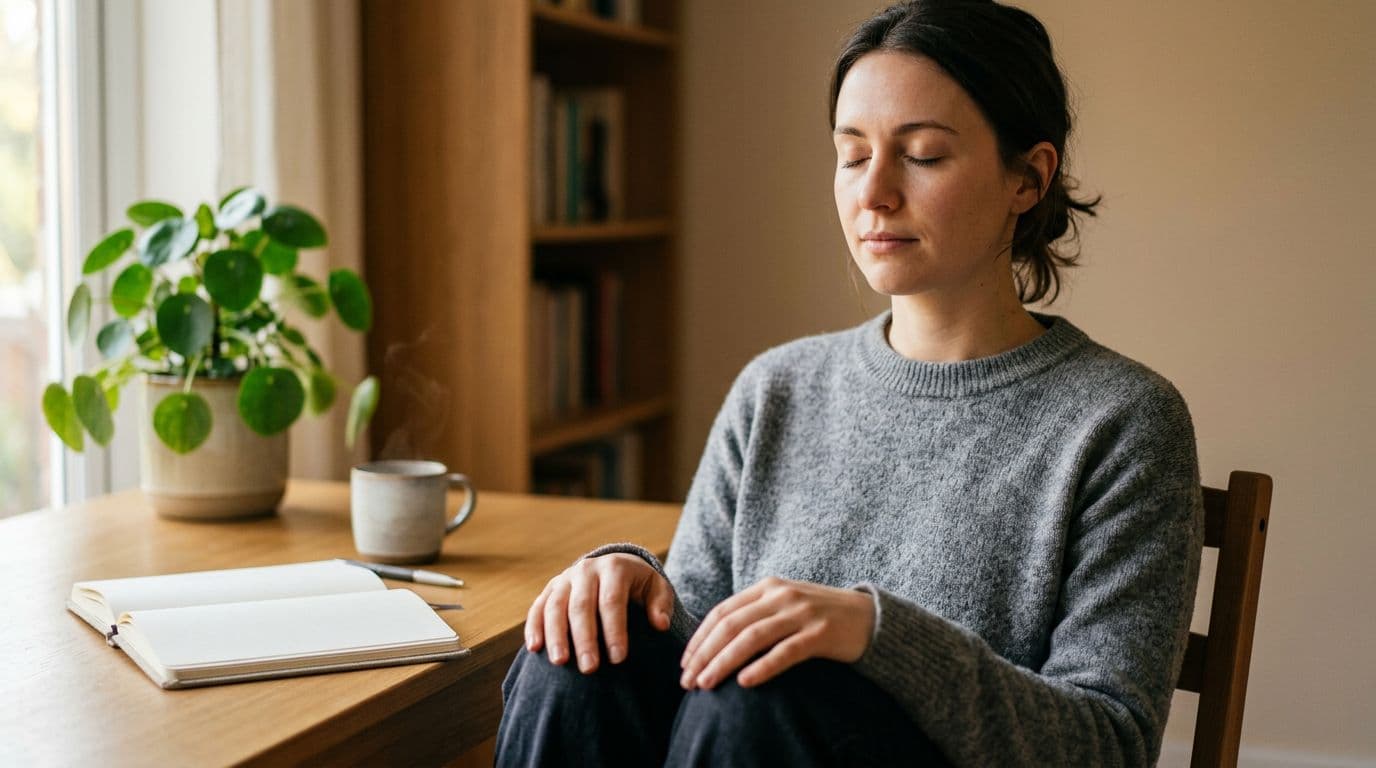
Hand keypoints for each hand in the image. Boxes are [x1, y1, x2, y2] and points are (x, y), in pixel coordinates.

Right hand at [525, 552, 674, 673]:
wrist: (613, 567)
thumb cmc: (638, 585)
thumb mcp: (656, 588)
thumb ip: (661, 604)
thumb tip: (660, 624)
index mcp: (614, 567)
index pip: (612, 601)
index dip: (615, 630)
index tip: (619, 659)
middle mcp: (586, 570)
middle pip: (581, 606)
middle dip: (584, 638)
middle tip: (589, 668)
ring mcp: (565, 578)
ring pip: (555, 606)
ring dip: (556, 635)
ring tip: (560, 662)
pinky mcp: (550, 589)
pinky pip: (538, 607)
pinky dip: (534, 626)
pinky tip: (535, 648)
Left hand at [679, 577, 874, 689]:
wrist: (868, 617)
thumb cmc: (819, 616)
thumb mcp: (784, 605)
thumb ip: (755, 614)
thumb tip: (714, 641)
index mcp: (768, 587)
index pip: (723, 612)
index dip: (700, 638)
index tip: (684, 662)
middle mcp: (781, 596)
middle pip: (731, 625)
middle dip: (704, 654)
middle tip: (687, 681)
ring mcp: (802, 614)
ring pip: (752, 638)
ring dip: (724, 662)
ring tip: (706, 684)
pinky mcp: (820, 634)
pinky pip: (785, 652)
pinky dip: (762, 667)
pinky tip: (745, 682)